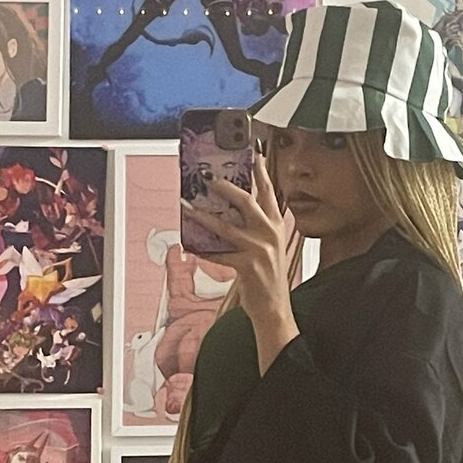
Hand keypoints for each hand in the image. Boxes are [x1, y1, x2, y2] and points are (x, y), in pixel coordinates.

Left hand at [181, 155, 297, 371]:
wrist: (274, 309)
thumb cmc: (268, 279)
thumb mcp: (268, 247)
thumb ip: (255, 228)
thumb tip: (227, 211)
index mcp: (276, 226)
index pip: (269, 192)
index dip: (261, 171)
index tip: (252, 152)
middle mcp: (270, 234)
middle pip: (246, 201)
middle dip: (225, 186)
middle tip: (208, 177)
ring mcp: (259, 250)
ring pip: (226, 226)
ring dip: (202, 216)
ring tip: (186, 207)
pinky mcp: (248, 266)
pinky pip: (219, 254)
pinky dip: (203, 249)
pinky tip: (190, 244)